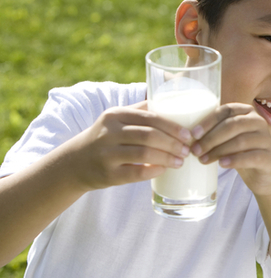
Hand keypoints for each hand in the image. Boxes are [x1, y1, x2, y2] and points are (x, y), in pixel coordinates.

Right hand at [70, 101, 191, 190]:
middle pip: (149, 135)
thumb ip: (141, 110)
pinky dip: (154, 171)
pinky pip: (136, 172)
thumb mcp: (117, 120)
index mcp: (115, 115)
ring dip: (167, 158)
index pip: (150, 118)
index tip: (188, 134)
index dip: (172, 127)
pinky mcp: (108, 174)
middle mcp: (109, 133)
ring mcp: (106, 154)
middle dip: (172, 143)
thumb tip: (175, 103)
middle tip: (187, 150)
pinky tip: (164, 170)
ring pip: (144, 154)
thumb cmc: (106, 139)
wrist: (74, 163)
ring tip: (180, 161)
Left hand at [190, 103, 270, 194]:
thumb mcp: (229, 138)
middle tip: (195, 151)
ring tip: (203, 160)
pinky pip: (251, 156)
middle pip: (232, 125)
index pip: (226, 110)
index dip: (208, 121)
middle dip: (211, 138)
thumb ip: (215, 131)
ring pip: (240, 141)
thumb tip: (187, 136)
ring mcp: (266, 139)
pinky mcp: (269, 157)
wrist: (263, 174)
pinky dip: (234, 160)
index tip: (193, 134)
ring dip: (218, 151)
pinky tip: (222, 164)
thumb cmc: (240, 153)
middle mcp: (259, 122)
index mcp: (247, 112)